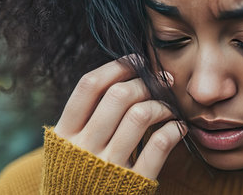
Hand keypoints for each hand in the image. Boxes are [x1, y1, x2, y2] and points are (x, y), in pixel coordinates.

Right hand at [54, 56, 186, 179]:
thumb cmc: (77, 177)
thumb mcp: (69, 148)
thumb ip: (84, 119)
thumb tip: (123, 78)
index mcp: (65, 134)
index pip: (89, 86)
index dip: (116, 66)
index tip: (136, 60)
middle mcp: (83, 148)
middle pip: (118, 95)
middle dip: (144, 81)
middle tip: (160, 80)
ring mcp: (108, 167)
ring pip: (140, 115)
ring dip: (161, 104)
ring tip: (168, 107)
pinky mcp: (134, 184)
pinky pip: (159, 146)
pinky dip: (173, 130)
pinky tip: (178, 128)